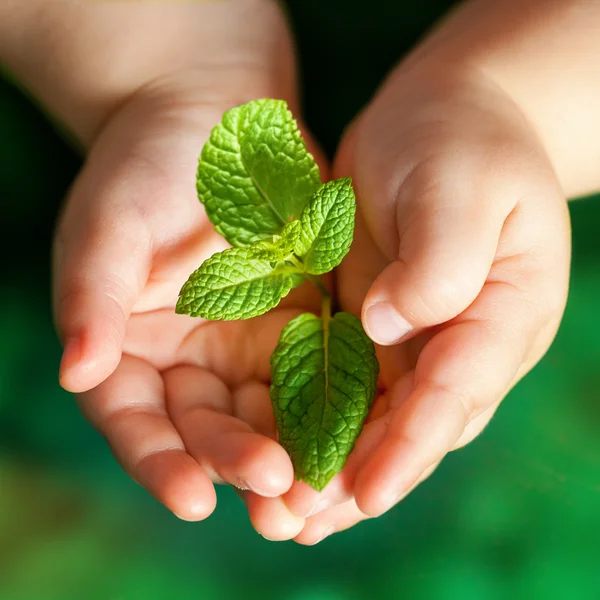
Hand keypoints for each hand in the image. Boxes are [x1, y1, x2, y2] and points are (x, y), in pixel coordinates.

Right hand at [54, 1, 326, 532]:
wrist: (213, 114)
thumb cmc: (145, 163)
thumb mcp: (109, 224)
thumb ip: (92, 297)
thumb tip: (77, 371)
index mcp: (131, 347)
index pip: (136, 421)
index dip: (158, 462)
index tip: (191, 496)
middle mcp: (190, 359)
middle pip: (209, 428)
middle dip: (238, 463)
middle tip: (275, 491)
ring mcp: (249, 345)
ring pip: (270, 415)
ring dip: (293, 453)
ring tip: (318, 487)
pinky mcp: (300, 323)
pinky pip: (320, 373)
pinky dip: (335, 406)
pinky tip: (358, 431)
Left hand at [280, 62, 569, 542]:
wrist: (444, 117)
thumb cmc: (463, 140)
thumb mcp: (462, 186)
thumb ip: (441, 260)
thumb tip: (389, 328)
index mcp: (503, 311)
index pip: (456, 390)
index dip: (410, 444)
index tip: (366, 492)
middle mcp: (462, 338)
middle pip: (414, 422)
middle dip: (360, 474)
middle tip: (303, 522)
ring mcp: (419, 334)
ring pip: (376, 415)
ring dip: (332, 465)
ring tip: (285, 513)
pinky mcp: (376, 321)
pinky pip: (347, 382)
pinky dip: (316, 421)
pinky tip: (281, 452)